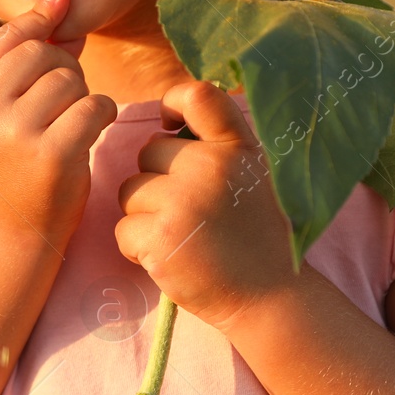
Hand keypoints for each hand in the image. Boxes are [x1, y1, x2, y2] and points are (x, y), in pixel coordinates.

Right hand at [0, 0, 117, 244]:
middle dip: (64, 70)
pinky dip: (101, 115)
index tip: (61, 20)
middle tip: (62, 102)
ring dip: (83, 95)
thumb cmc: (13, 162)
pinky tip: (89, 133)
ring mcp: (15, 133)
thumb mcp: (6, 108)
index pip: (11, 37)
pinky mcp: (51, 155)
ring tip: (70, 121)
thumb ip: (34, 54)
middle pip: (44, 54)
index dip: (42, 25)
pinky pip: (94, 106)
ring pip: (71, 79)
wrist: (11, 233)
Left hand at [114, 79, 297, 328]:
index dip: (173, 101)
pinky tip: (171, 258)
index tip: (170, 125)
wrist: (271, 298)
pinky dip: (137, 248)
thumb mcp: (253, 177)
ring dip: (144, 215)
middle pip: (148, 151)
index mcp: (238, 148)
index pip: (199, 96)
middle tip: (188, 213)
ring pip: (129, 191)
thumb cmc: (255, 237)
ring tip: (181, 236)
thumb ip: (217, 146)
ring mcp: (185, 200)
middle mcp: (213, 166)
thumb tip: (161, 130)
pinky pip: (123, 229)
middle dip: (156, 181)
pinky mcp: (161, 236)